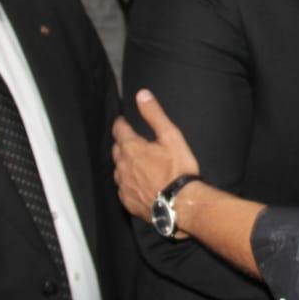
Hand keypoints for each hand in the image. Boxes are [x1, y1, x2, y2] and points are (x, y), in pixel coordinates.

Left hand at [112, 90, 198, 225]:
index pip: (119, 130)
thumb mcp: (170, 136)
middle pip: (117, 150)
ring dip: (125, 165)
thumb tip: (142, 95)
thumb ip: (154, 115)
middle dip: (123, 144)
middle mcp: (122, 166)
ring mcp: (123, 185)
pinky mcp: (128, 201)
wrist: (181, 204)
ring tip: (136, 164)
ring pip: (119, 170)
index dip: (121, 124)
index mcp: (131, 148)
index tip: (123, 121)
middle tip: (132, 142)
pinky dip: (129, 183)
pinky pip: (123, 188)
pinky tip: (138, 183)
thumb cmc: (178, 170)